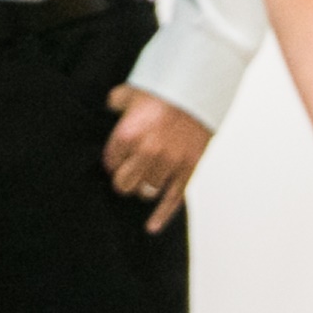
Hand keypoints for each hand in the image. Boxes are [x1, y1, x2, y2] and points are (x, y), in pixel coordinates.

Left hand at [102, 86, 212, 233]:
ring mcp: (169, 162)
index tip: (117, 161)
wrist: (201, 85)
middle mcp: (147, 152)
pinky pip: (172, 199)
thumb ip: (118, 101)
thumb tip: (111, 104)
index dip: (112, 163)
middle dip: (125, 181)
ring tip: (145, 183)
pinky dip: (162, 216)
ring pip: (147, 192)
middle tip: (128, 175)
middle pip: (124, 184)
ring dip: (144, 189)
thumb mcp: (134, 89)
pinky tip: (152, 227)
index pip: (110, 163)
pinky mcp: (189, 169)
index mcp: (128, 134)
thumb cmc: (166, 87)